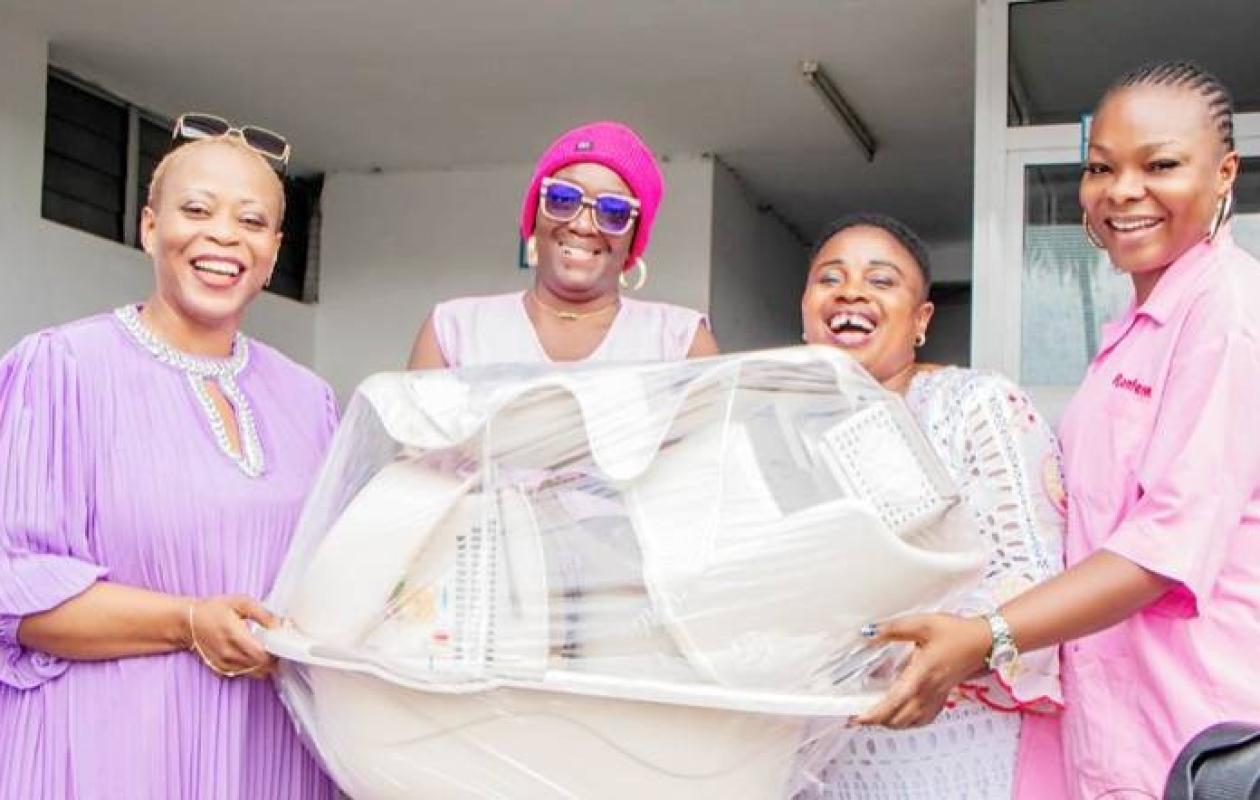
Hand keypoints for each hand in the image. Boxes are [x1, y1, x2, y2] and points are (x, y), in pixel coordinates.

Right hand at [187, 595, 277, 679]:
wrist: (190, 623)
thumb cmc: (215, 610)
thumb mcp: (240, 603)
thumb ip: (262, 613)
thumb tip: (279, 625)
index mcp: (234, 636)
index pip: (262, 655)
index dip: (276, 653)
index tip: (282, 644)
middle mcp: (229, 654)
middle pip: (261, 666)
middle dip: (274, 659)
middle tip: (277, 647)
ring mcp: (224, 664)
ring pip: (254, 673)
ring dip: (264, 665)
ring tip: (267, 650)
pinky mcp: (221, 670)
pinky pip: (244, 674)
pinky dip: (253, 668)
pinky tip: (254, 656)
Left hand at [853, 613, 990, 728]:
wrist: (984, 641)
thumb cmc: (956, 633)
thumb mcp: (922, 624)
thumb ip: (893, 629)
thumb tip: (868, 632)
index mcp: (921, 674)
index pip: (895, 702)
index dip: (874, 714)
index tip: (858, 718)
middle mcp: (929, 690)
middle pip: (900, 718)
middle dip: (877, 721)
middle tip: (858, 715)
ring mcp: (937, 696)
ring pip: (911, 722)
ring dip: (892, 723)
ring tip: (875, 716)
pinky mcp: (943, 696)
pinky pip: (924, 718)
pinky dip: (909, 722)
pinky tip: (902, 716)